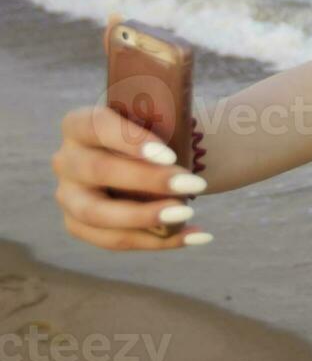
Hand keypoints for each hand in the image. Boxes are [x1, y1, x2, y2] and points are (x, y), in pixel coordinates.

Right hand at [52, 105, 212, 250]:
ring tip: (187, 214)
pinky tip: (196, 235)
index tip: (170, 155)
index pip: (97, 126)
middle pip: (99, 170)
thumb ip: (170, 124)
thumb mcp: (162, 119)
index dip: (130, 140)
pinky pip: (113, 240)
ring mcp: (68, 196)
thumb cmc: (159, 131)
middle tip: (194, 184)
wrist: (154, 157)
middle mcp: (66, 160)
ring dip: (145, 217)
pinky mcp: (78, 225)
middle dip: (149, 181)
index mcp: (80, 124)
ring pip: (97, 213)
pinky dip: (156, 241)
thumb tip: (190, 139)